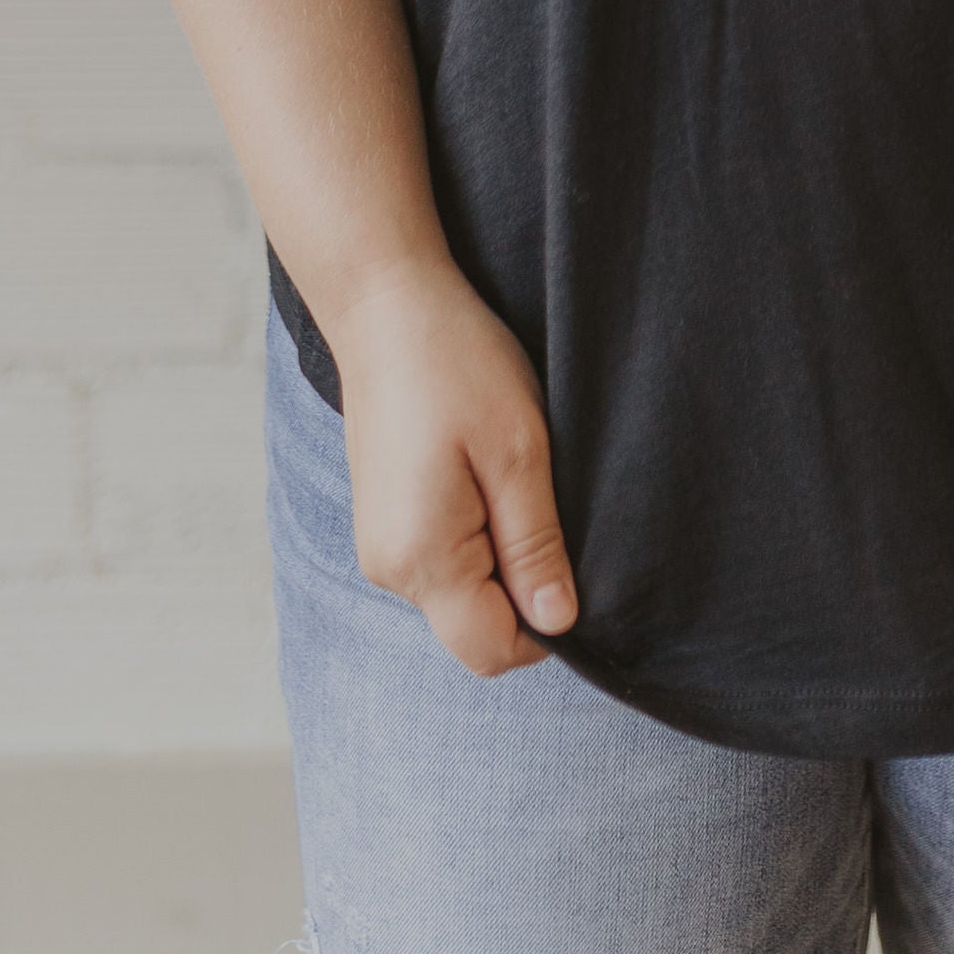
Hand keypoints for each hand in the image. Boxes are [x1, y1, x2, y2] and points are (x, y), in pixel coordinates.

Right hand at [327, 255, 576, 677]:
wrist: (385, 303)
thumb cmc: (456, 364)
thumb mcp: (518, 452)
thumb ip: (536, 546)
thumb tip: (559, 623)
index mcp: (421, 561)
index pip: (493, 650)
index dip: (546, 622)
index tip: (572, 552)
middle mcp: (389, 568)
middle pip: (476, 624)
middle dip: (524, 582)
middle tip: (543, 495)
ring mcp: (380, 544)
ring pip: (462, 590)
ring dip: (501, 551)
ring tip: (512, 471)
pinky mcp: (384, 518)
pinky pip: (443, 556)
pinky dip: (477, 531)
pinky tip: (484, 466)